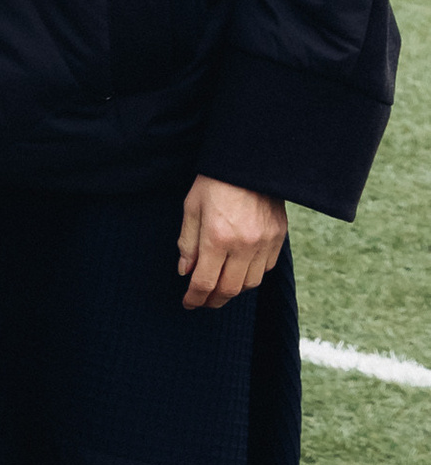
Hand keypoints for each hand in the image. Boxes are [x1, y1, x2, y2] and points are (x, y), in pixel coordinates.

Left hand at [177, 175, 286, 312]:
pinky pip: (266, 268)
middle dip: (213, 300)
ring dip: (233, 290)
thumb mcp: (191, 208)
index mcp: (217, 237)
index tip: (188, 303)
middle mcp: (244, 245)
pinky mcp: (279, 237)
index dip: (195, 298)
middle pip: (229, 289)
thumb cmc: (214, 182)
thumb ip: (188, 243)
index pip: (205, 282)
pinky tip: (240, 272)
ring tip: (220, 289)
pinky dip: (252, 276)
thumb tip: (185, 272)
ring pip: (250, 283)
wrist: (250, 160)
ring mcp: (265, 242)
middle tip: (202, 302)